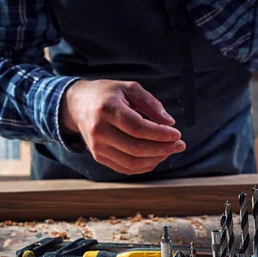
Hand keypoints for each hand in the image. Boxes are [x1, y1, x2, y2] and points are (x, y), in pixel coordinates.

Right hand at [60, 80, 185, 174]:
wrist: (78, 104)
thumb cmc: (106, 94)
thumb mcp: (129, 88)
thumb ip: (151, 103)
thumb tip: (169, 122)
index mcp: (107, 109)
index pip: (138, 128)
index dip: (160, 134)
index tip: (176, 134)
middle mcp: (99, 131)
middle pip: (136, 148)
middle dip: (163, 149)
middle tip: (179, 144)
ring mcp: (97, 147)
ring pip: (132, 163)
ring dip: (156, 159)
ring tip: (170, 150)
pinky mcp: (99, 157)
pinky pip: (126, 168)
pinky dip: (145, 166)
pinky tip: (156, 157)